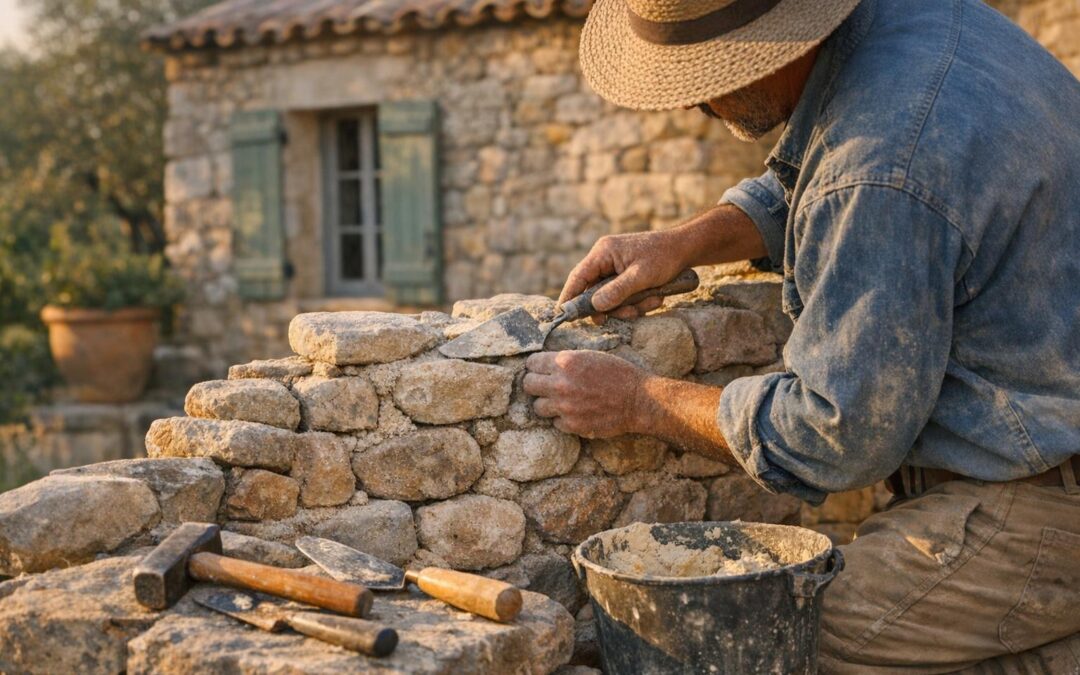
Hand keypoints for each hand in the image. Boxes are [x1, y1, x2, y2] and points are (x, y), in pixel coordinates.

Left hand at [523, 350, 647, 437]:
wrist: (638, 400)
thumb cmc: (618, 374)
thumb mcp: (591, 356)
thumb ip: (566, 360)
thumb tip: (545, 364)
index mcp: (566, 362)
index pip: (532, 363)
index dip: (536, 366)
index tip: (541, 369)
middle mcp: (561, 384)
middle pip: (528, 384)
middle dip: (535, 384)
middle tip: (545, 386)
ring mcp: (565, 406)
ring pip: (537, 407)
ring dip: (547, 403)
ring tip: (560, 401)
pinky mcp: (572, 425)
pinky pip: (554, 422)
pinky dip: (562, 419)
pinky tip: (574, 412)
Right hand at [560, 231, 690, 322]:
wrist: (685, 249)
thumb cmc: (664, 257)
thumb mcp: (641, 276)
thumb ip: (618, 291)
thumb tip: (596, 306)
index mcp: (603, 252)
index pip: (578, 277)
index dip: (569, 297)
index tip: (563, 315)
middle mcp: (605, 259)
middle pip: (595, 292)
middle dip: (614, 306)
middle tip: (631, 312)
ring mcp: (615, 268)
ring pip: (612, 298)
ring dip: (631, 305)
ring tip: (653, 299)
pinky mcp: (625, 276)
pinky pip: (623, 296)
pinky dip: (638, 301)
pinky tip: (655, 296)